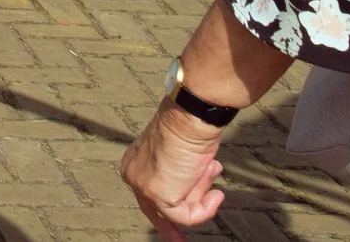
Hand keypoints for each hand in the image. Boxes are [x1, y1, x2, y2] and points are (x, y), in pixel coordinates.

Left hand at [119, 104, 226, 241]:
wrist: (190, 119)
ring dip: (201, 192)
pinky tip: (216, 194)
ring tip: (209, 168)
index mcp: (135, 164)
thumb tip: (196, 189)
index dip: (164, 214)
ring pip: (177, 211)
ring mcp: (142, 187)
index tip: (177, 230)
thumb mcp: (184, 156)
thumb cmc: (190, 130)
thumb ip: (183, 175)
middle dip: (174, 223)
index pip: (148, 196)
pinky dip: (205, 209)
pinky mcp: (157, 195)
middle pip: (159, 208)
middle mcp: (133, 176)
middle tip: (180, 241)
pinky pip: (186, 216)